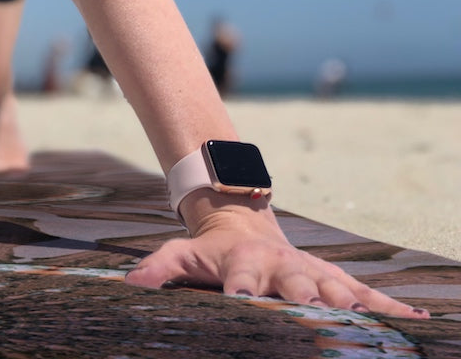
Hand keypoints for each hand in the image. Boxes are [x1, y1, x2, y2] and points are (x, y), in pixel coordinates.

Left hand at [125, 198, 428, 318]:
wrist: (242, 222)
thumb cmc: (209, 249)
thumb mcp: (179, 253)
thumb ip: (158, 268)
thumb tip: (130, 285)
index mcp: (244, 263)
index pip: (243, 277)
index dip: (243, 289)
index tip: (242, 301)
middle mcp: (283, 266)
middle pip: (297, 283)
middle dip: (305, 297)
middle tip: (312, 311)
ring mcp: (312, 272)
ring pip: (337, 289)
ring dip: (351, 305)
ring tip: (369, 325)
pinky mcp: (333, 278)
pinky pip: (366, 295)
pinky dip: (391, 308)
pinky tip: (418, 324)